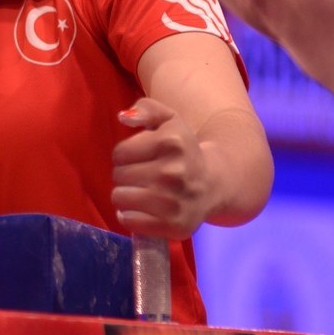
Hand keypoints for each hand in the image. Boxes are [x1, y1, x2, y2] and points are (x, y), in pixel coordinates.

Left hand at [109, 97, 211, 238]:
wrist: (214, 183)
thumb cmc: (184, 150)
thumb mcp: (170, 121)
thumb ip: (147, 109)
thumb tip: (123, 117)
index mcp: (171, 142)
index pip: (119, 153)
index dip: (125, 155)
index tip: (139, 157)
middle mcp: (173, 172)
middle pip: (118, 176)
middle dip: (125, 175)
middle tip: (142, 176)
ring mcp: (174, 202)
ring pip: (120, 198)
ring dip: (125, 196)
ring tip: (141, 192)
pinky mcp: (174, 226)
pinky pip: (129, 221)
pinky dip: (131, 217)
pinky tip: (143, 210)